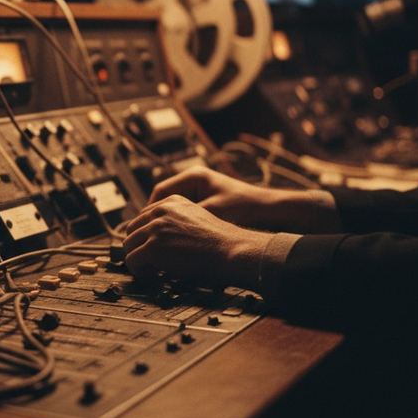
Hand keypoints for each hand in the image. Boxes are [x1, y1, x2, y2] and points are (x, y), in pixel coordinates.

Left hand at [123, 194, 270, 287]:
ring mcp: (156, 228)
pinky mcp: (153, 246)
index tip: (149, 249)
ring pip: (129, 246)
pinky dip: (139, 271)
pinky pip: (132, 261)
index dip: (144, 236)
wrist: (232, 250)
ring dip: (138, 260)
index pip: (143, 217)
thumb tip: (156, 239)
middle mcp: (161, 211)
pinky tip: (152, 276)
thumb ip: (175, 222)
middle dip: (138, 248)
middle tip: (148, 263)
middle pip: (132, 230)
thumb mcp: (197, 219)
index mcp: (172, 201)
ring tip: (151, 270)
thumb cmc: (221, 242)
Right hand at [148, 168, 338, 233]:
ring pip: (173, 207)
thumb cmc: (245, 209)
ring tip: (159, 241)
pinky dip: (179, 225)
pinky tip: (177, 240)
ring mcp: (202, 190)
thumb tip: (160, 232)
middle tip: (147, 237)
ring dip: (166, 223)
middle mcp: (195, 180)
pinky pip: (185, 213)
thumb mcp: (212, 213)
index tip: (143, 230)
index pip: (159, 192)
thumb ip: (186, 220)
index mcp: (194, 176)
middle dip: (154, 219)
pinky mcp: (208, 201)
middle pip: (163, 199)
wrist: (274, 210)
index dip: (149, 213)